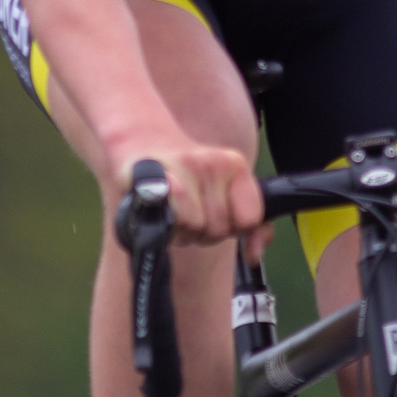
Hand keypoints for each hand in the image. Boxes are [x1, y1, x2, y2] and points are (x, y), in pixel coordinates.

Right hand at [109, 134, 266, 253]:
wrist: (142, 141)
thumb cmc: (186, 178)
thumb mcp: (226, 194)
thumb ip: (251, 226)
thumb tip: (254, 256)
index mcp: (235, 165)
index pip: (249, 220)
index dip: (231, 228)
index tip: (215, 216)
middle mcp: (213, 163)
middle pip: (218, 229)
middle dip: (201, 232)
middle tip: (186, 213)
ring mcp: (185, 167)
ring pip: (195, 227)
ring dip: (180, 231)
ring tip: (171, 213)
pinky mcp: (155, 176)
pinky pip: (173, 218)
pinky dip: (166, 225)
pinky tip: (159, 213)